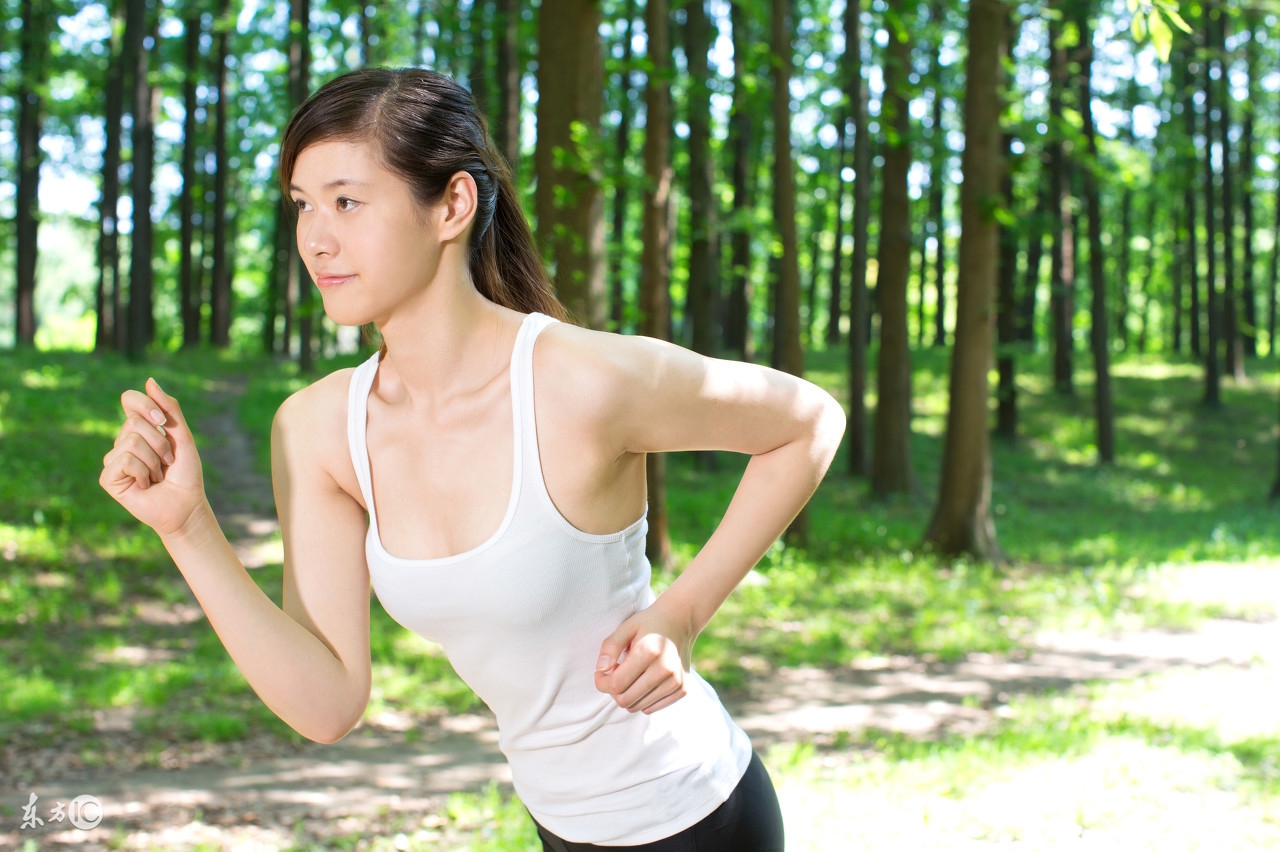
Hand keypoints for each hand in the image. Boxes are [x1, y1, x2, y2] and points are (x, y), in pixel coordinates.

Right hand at [100, 378, 206, 536]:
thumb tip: (149, 381)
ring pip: (131, 442)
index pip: (129, 399)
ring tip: (157, 475)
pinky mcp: (108, 477)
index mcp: (139, 428)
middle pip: (134, 423)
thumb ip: (168, 408)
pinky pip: (125, 460)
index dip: (145, 405)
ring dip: (154, 461)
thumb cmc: (186, 473)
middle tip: (167, 461)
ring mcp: (113, 459)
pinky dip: (144, 473)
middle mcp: (122, 441)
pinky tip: (145, 485)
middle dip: (160, 442)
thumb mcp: (182, 436)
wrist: (187, 505)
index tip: (164, 422)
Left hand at [594, 601, 696, 714]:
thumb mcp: (626, 627)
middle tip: (615, 674)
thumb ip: (610, 647)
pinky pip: (651, 708)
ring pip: (637, 707)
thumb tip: (601, 670)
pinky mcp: (682, 689)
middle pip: (626, 700)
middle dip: (613, 691)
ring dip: (628, 695)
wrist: (681, 621)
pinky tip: (644, 681)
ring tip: (631, 676)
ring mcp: (676, 682)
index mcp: (649, 652)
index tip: (601, 673)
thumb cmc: (649, 624)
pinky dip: (642, 699)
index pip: (616, 684)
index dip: (602, 682)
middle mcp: (665, 669)